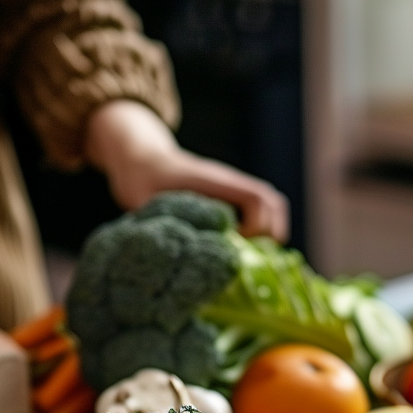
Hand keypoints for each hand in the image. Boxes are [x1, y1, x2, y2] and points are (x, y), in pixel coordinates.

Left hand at [83, 100, 288, 241]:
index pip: (255, 198)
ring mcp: (234, 189)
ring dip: (270, 232)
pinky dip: (262, 230)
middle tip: (249, 255)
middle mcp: (230, 183)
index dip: (255, 225)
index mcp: (213, 181)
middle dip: (269, 232)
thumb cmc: (141, 177)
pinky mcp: (232, 197)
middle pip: (272, 202)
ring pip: (271, 206)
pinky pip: (260, 210)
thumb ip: (159, 220)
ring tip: (251, 254)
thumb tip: (179, 247)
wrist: (143, 157)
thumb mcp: (142, 199)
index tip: (235, 242)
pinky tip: (243, 248)